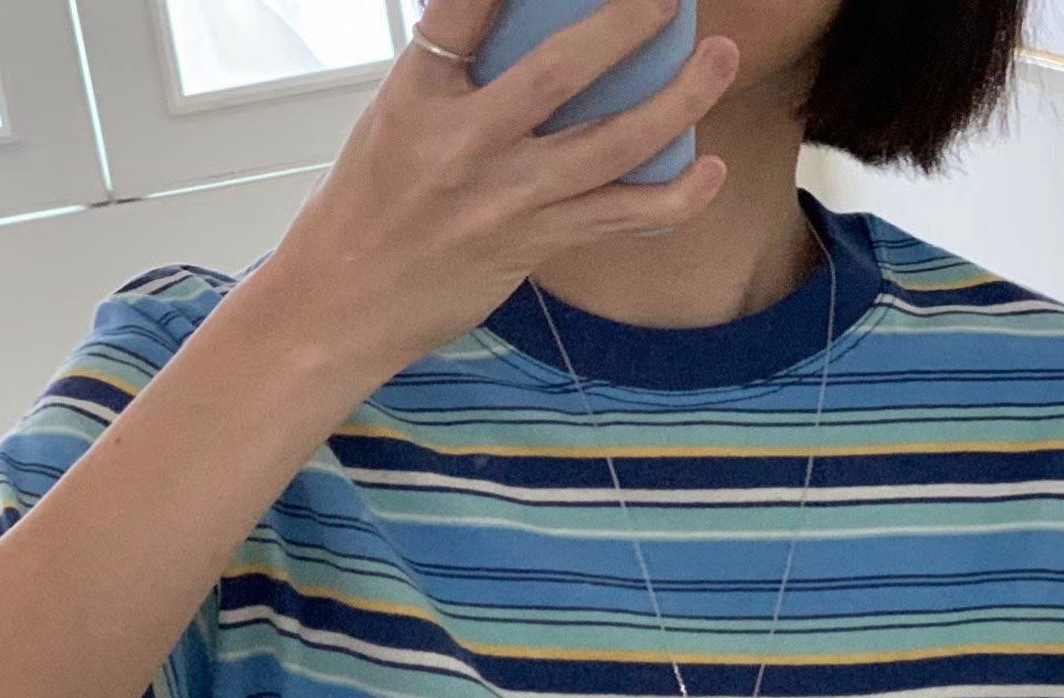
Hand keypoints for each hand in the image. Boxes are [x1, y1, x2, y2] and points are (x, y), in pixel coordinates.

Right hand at [254, 0, 739, 394]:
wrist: (345, 301)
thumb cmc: (371, 205)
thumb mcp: (398, 115)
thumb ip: (457, 69)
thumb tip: (532, 38)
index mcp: (419, 93)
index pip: (466, 11)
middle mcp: (463, 144)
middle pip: (558, 71)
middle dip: (625, 25)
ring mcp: (503, 200)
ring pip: (608, 146)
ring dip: (676, 103)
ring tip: (718, 62)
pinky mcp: (533, 244)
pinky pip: (617, 217)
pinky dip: (673, 198)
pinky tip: (710, 172)